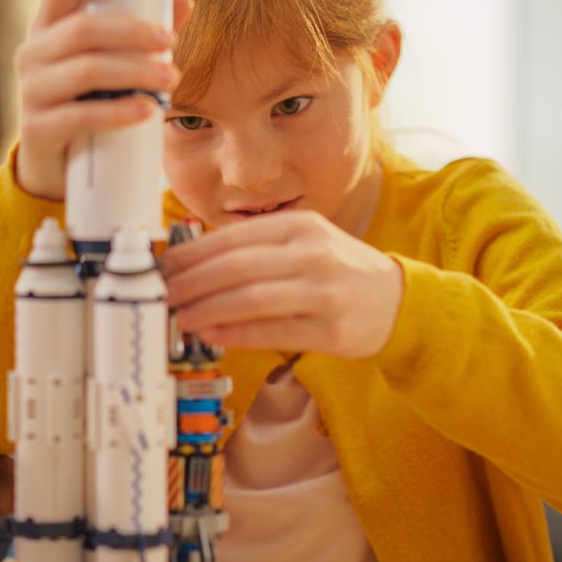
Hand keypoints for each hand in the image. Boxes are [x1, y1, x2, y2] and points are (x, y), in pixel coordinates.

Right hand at [14, 0, 193, 199]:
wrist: (56, 162)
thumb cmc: (88, 99)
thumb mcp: (111, 62)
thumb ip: (143, 33)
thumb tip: (184, 1)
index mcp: (47, 27)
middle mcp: (31, 53)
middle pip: (81, 30)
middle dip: (131, 32)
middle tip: (170, 41)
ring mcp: (30, 91)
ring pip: (86, 71)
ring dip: (135, 72)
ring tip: (171, 79)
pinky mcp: (37, 129)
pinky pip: (81, 116)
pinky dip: (119, 111)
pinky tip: (148, 110)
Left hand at [161, 211, 403, 358]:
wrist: (398, 301)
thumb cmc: (338, 273)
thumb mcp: (302, 245)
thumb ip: (254, 251)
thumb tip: (191, 267)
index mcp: (300, 226)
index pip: (232, 237)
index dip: (191, 254)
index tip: (163, 269)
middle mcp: (313, 253)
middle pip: (237, 266)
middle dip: (192, 283)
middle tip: (164, 297)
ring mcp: (324, 292)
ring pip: (252, 298)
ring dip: (208, 310)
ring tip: (181, 319)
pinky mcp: (332, 330)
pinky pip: (273, 332)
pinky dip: (237, 334)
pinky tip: (213, 335)